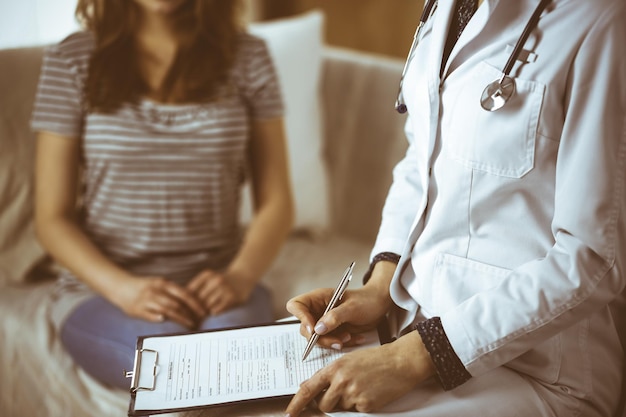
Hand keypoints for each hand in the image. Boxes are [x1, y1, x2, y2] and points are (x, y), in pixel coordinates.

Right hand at [113, 276, 205, 328]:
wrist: (120, 286)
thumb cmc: (144, 287)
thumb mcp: (159, 284)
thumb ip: (172, 292)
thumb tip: (191, 300)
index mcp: (163, 284)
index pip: (183, 293)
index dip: (194, 303)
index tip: (203, 311)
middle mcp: (155, 291)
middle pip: (176, 303)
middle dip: (189, 314)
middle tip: (198, 321)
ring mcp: (146, 300)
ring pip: (165, 309)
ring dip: (179, 318)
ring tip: (189, 325)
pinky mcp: (137, 309)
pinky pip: (148, 314)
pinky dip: (157, 317)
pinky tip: (165, 321)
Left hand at [186, 269, 251, 315]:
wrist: (243, 277)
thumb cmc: (221, 282)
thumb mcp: (209, 279)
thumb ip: (195, 289)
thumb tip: (181, 304)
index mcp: (207, 274)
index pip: (190, 291)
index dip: (185, 301)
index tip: (183, 309)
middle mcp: (216, 280)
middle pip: (197, 300)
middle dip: (194, 309)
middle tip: (191, 316)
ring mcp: (225, 288)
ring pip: (206, 306)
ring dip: (203, 312)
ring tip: (201, 315)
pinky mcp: (232, 298)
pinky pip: (216, 310)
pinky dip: (213, 313)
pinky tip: (213, 312)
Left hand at [285, 331, 435, 415]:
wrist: (400, 361)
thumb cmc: (376, 359)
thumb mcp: (348, 360)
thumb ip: (329, 374)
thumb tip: (311, 387)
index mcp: (335, 368)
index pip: (309, 388)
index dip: (297, 402)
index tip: (290, 412)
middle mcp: (341, 381)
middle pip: (323, 404)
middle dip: (328, 403)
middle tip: (342, 393)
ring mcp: (353, 394)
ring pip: (340, 408)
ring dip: (345, 403)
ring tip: (360, 388)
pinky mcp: (366, 405)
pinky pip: (356, 411)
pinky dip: (361, 405)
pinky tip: (370, 392)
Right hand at [286, 284, 391, 349]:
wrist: (379, 305)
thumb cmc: (366, 300)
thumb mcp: (352, 308)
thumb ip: (334, 318)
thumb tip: (317, 329)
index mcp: (318, 298)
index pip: (296, 306)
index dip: (301, 318)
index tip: (314, 330)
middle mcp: (318, 310)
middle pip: (305, 328)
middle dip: (320, 337)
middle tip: (337, 341)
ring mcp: (325, 322)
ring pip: (317, 338)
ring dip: (331, 342)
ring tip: (348, 337)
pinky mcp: (333, 331)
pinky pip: (330, 342)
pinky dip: (341, 343)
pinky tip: (355, 338)